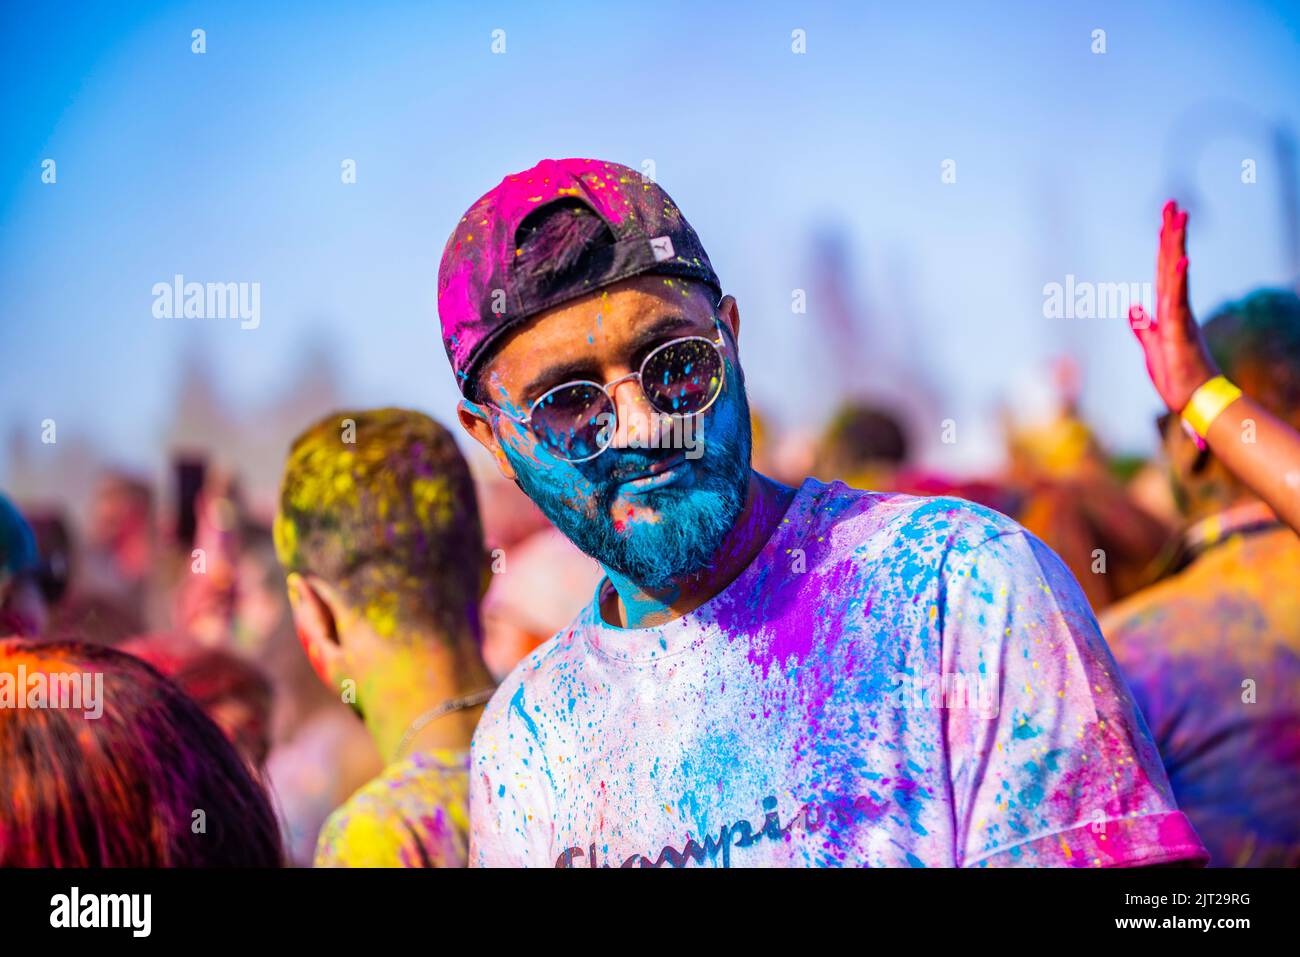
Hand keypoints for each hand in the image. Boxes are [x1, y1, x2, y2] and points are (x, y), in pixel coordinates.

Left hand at [1129, 200, 1220, 412]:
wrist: (1194, 401)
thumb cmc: (1177, 377)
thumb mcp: (1151, 349)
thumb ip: (1143, 328)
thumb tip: (1133, 308)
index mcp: (1168, 311)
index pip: (1164, 270)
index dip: (1163, 245)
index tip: (1165, 219)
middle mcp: (1176, 308)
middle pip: (1171, 263)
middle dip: (1170, 234)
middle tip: (1172, 204)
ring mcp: (1180, 317)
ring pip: (1176, 275)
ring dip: (1176, 246)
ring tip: (1179, 218)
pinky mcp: (1180, 331)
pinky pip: (1178, 302)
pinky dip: (1178, 281)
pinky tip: (1181, 260)